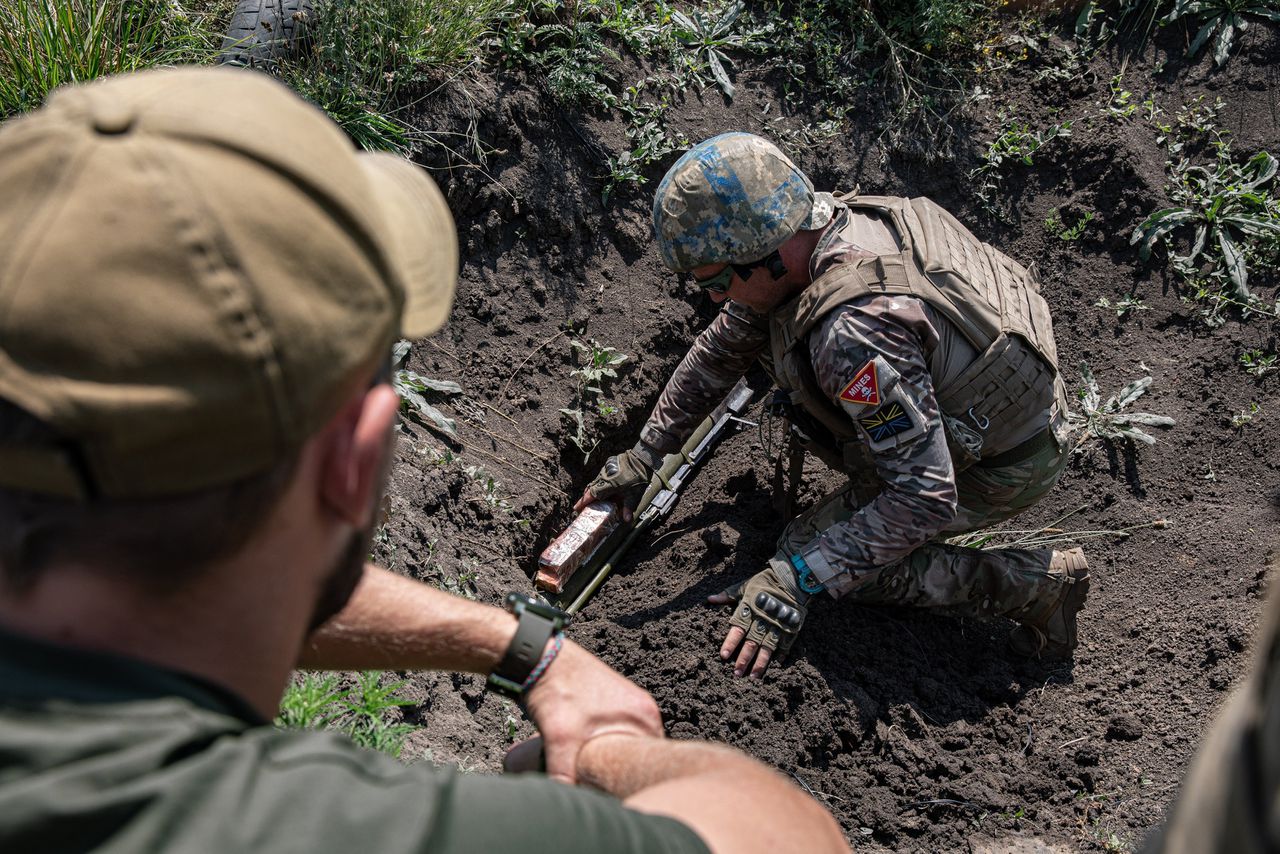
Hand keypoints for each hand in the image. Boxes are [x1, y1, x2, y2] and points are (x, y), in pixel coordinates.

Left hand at [520, 639, 663, 784]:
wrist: (539, 658)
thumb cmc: (557, 689)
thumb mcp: (561, 737)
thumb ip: (565, 774)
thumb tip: (565, 800)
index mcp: (644, 715)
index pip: (653, 763)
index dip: (638, 782)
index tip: (621, 795)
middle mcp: (643, 710)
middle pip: (642, 755)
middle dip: (626, 774)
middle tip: (606, 790)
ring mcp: (629, 705)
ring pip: (629, 745)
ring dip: (615, 760)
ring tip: (597, 776)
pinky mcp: (613, 704)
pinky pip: (619, 734)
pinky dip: (608, 747)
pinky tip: (592, 758)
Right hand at [573, 448, 652, 521]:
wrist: (641, 458)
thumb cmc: (638, 477)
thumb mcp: (634, 494)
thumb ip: (628, 507)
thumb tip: (626, 519)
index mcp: (608, 485)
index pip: (592, 495)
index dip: (584, 502)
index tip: (577, 508)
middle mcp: (604, 477)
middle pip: (591, 489)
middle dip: (586, 498)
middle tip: (582, 506)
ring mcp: (605, 470)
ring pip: (595, 482)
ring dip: (592, 491)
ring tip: (591, 499)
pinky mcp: (608, 466)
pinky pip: (600, 476)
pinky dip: (599, 484)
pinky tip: (603, 489)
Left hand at [707, 561, 808, 678]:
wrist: (792, 576)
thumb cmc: (764, 581)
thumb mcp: (744, 585)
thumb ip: (727, 595)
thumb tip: (709, 599)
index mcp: (749, 609)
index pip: (737, 629)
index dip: (730, 643)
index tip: (723, 656)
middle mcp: (763, 619)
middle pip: (751, 642)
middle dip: (744, 659)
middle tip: (737, 673)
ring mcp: (777, 624)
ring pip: (767, 647)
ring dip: (760, 663)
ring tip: (754, 676)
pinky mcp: (791, 626)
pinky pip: (785, 643)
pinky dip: (782, 653)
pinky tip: (777, 664)